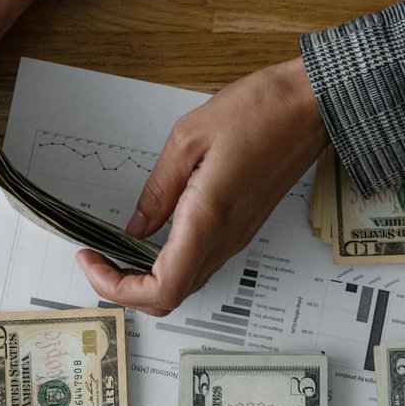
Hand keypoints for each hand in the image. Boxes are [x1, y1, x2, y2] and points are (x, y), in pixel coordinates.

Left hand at [77, 57, 328, 315]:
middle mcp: (225, 239)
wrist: (311, 108)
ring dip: (146, 278)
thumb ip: (158, 190)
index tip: (93, 260)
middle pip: (171, 298)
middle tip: (98, 258)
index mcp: (208, 219)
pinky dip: (167, 264)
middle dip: (126, 288)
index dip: (119, 287)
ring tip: (116, 248)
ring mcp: (236, 237)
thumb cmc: (261, 112)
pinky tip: (150, 237)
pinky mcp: (242, 228)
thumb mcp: (189, 139)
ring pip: (185, 283)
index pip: (161, 288)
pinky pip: (200, 262)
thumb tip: (137, 226)